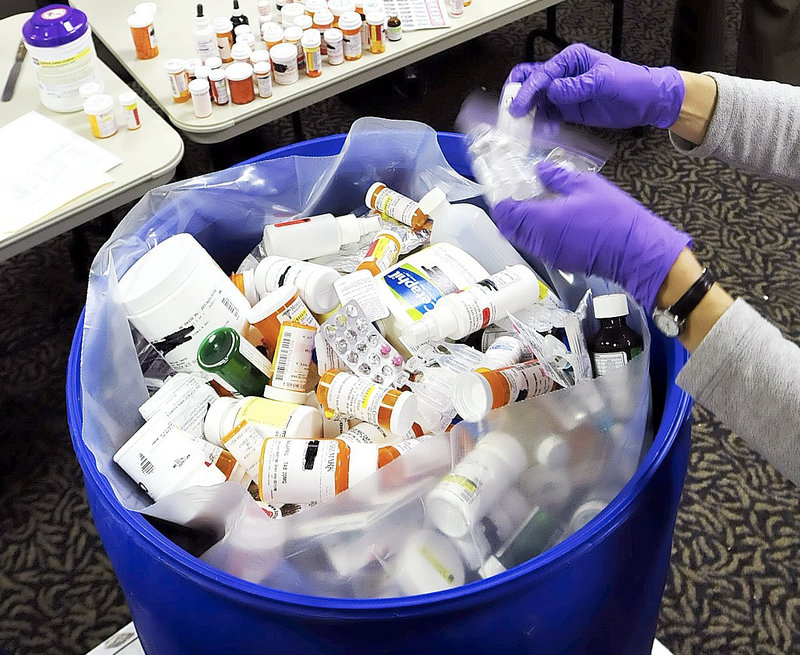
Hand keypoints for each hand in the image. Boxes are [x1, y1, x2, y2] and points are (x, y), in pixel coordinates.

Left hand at [492, 161, 690, 311]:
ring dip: (521, 224)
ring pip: (522, 239)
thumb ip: (558, 177)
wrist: (635, 250)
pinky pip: (537, 246)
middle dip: (508, 213)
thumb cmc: (615, 218)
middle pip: (509, 228)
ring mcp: (548, 253)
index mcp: (543, 219)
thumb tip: (541, 169)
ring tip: (532, 205)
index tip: (503, 188)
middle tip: (516, 195)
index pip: (506, 212)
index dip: (501, 200)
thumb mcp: (586, 185)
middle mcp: (540, 240)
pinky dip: (535, 233)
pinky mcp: (558, 261)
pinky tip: (549, 219)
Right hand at [506, 44, 684, 128]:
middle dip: (518, 98)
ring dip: (530, 116)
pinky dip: (541, 125)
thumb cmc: (631, 83)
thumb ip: (578, 86)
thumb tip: (552, 91)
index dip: (527, 91)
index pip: (541, 73)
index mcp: (571, 59)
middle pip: (529, 82)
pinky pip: (546, 117)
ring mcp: (563, 93)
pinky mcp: (566, 110)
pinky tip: (545, 133)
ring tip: (532, 130)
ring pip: (535, 102)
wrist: (646, 101)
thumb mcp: (606, 82)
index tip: (518, 108)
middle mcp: (562, 74)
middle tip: (513, 115)